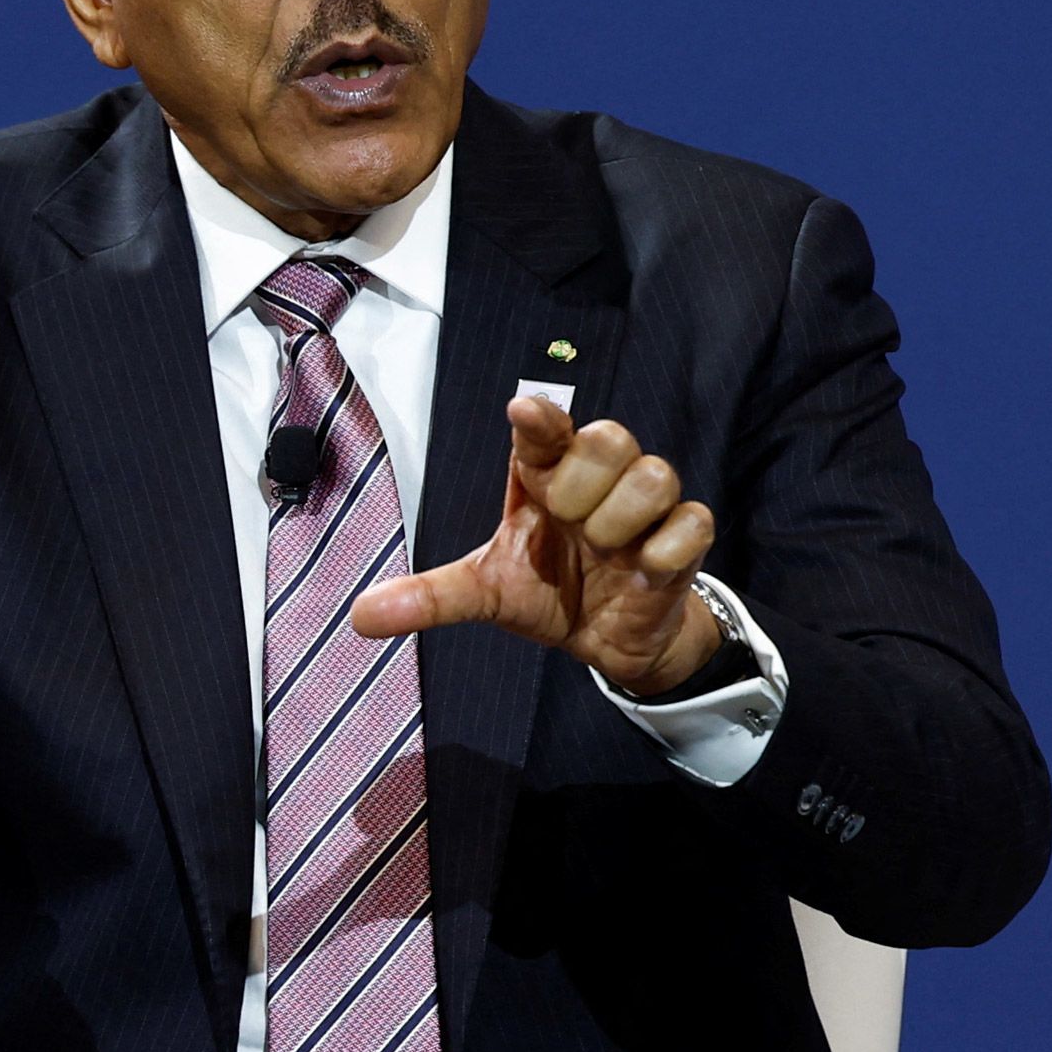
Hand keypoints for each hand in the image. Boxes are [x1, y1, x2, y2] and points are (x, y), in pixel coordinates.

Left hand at [351, 395, 721, 694]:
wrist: (606, 641)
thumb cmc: (547, 593)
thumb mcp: (485, 593)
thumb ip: (431, 597)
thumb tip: (359, 616)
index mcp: (548, 476)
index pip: (547, 428)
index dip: (541, 417)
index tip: (523, 411)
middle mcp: (599, 481)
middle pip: (610, 437)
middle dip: (585, 481)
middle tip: (570, 523)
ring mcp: (646, 509)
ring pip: (655, 473)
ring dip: (623, 518)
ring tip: (604, 552)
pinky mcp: (684, 542)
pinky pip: (691, 522)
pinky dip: (665, 549)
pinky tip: (641, 573)